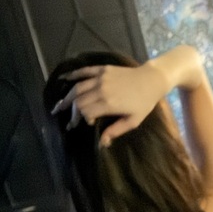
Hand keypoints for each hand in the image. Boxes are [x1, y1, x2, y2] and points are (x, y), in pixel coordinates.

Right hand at [51, 61, 166, 146]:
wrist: (151, 81)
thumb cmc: (144, 103)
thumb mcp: (132, 121)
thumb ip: (115, 131)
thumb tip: (102, 142)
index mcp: (108, 104)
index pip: (85, 112)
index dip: (81, 119)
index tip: (85, 123)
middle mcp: (101, 89)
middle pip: (78, 101)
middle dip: (72, 111)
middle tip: (70, 118)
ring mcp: (101, 77)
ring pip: (78, 87)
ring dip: (68, 96)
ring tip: (62, 104)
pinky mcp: (102, 69)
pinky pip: (84, 71)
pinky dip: (74, 75)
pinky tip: (66, 80)